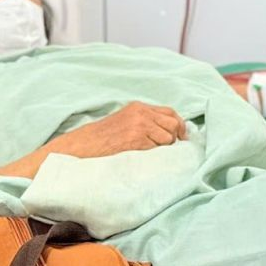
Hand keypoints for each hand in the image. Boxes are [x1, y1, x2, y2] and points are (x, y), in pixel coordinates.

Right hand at [51, 102, 186, 157]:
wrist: (83, 146)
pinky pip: (157, 149)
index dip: (179, 125)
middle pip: (173, 124)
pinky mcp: (136, 140)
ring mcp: (139, 126)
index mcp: (138, 107)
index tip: (182, 137)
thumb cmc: (102, 139)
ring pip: (168, 139)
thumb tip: (171, 132)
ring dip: (163, 149)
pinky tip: (142, 157)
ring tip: (148, 154)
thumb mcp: (124, 121)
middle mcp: (141, 113)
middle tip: (166, 149)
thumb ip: (145, 121)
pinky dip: (154, 156)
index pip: (170, 112)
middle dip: (174, 138)